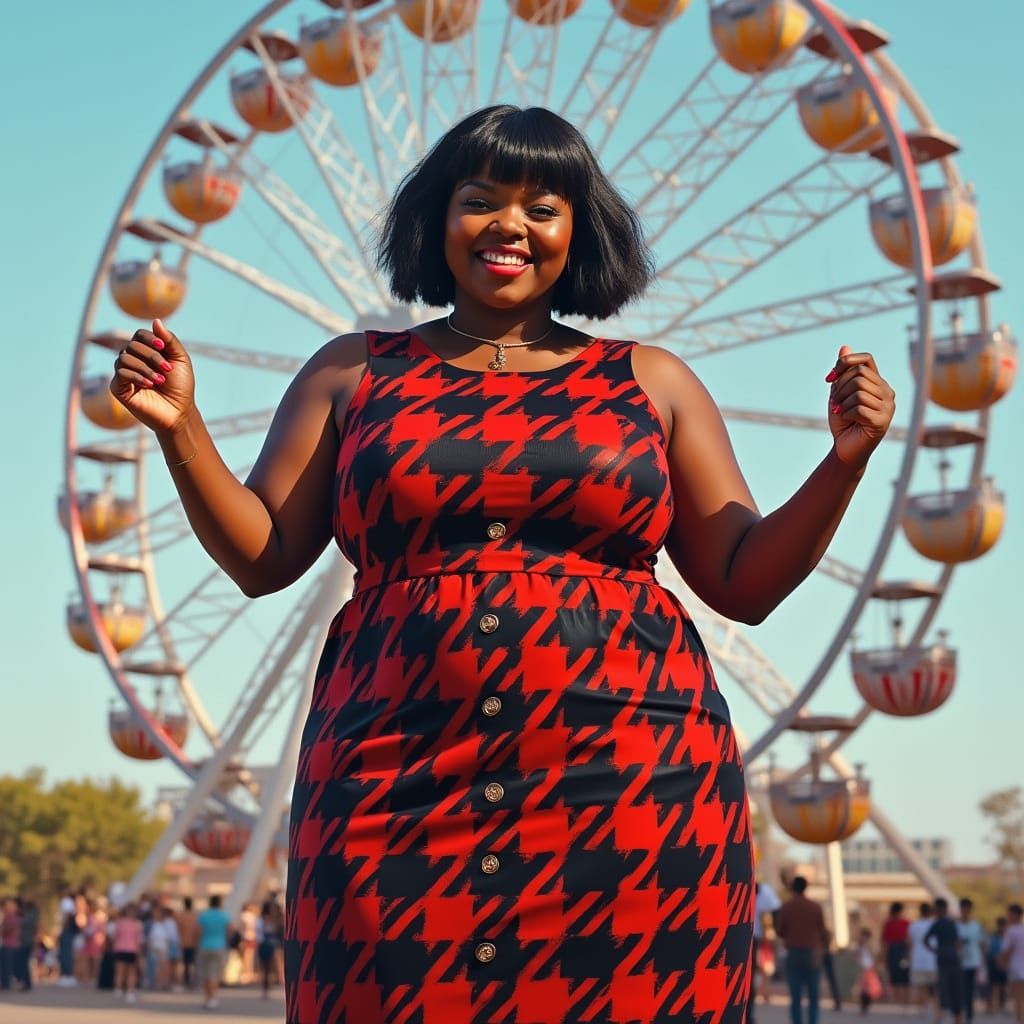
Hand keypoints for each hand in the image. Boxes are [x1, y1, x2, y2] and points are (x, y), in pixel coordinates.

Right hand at [109, 319, 194, 433]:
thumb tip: (155, 320)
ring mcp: (124, 373)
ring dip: (145, 367)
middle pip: (132, 345)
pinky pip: (120, 373)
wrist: (178, 411)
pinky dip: (136, 376)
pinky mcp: (119, 387)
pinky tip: (149, 384)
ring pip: (124, 357)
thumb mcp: (181, 360)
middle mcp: (134, 360)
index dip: (149, 338)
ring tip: (159, 380)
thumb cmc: (181, 387)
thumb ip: (170, 340)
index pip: (139, 335)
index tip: (163, 347)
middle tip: (166, 369)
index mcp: (147, 352)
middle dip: (151, 355)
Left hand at [825, 345, 894, 469]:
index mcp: (878, 383)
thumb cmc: (843, 422)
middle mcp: (887, 392)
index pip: (866, 359)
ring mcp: (888, 407)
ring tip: (841, 412)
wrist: (845, 449)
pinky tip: (847, 420)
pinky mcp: (882, 421)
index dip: (845, 363)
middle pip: (860, 375)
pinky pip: (859, 408)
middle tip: (835, 402)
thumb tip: (844, 347)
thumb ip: (842, 373)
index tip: (829, 379)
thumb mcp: (839, 393)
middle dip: (840, 388)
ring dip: (842, 402)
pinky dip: (846, 413)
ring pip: (859, 391)